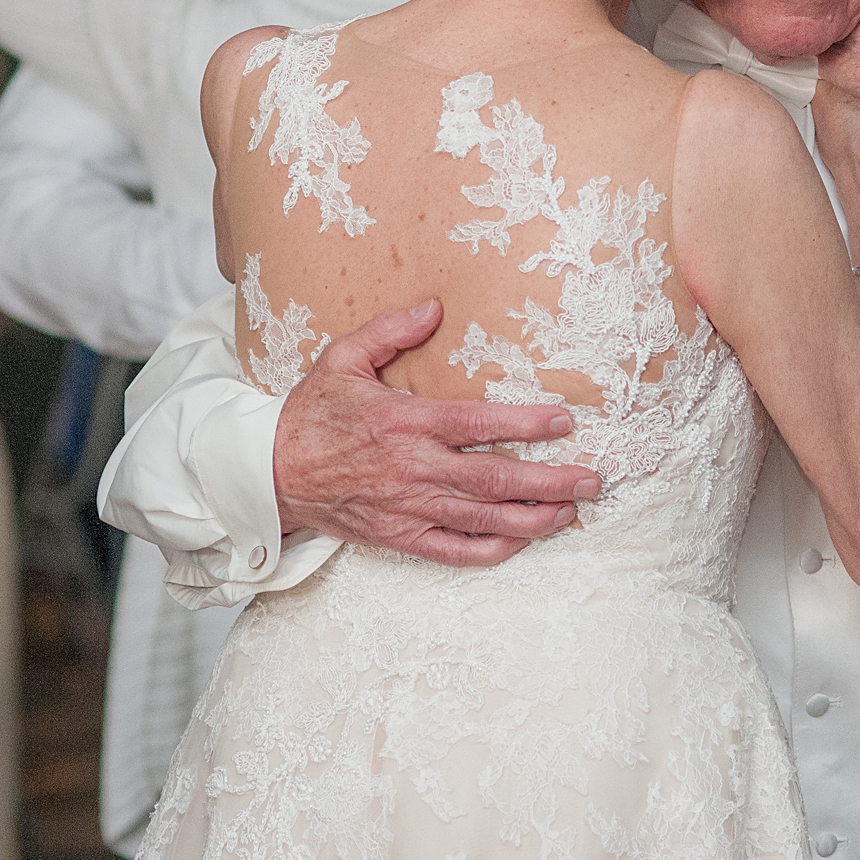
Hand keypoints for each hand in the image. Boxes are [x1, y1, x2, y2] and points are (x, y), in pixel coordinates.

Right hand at [273, 298, 599, 565]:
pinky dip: (492, 550)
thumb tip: (434, 307)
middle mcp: (413, 469)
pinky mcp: (399, 537)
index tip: (564, 423)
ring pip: (483, 519)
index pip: (478, 424)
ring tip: (572, 512)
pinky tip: (523, 541)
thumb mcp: (343, 358)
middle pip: (494, 479)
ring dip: (533, 519)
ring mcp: (407, 508)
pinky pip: (454, 551)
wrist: (268, 474)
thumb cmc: (312, 414)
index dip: (525, 424)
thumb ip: (390, 331)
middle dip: (549, 481)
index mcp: (405, 423)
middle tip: (592, 480)